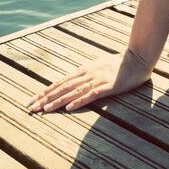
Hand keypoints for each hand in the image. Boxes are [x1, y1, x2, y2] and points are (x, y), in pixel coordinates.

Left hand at [26, 48, 152, 112]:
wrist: (138, 58)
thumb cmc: (120, 64)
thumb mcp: (99, 66)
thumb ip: (87, 74)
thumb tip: (74, 81)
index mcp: (83, 71)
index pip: (60, 83)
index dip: (45, 92)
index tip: (33, 100)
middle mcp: (86, 75)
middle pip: (61, 88)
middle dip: (44, 98)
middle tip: (30, 107)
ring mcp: (96, 80)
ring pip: (72, 92)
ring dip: (56, 101)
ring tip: (43, 109)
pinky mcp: (107, 87)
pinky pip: (90, 95)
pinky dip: (78, 101)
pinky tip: (68, 107)